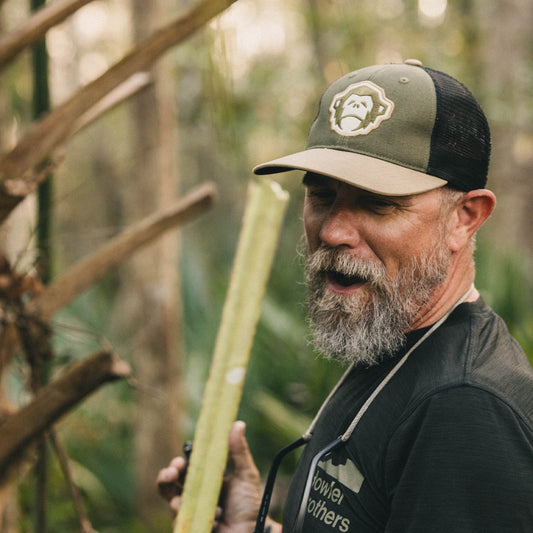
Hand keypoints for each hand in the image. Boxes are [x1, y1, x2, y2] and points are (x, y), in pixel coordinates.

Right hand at [157, 420, 279, 531]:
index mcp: (204, 480)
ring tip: (193, 501)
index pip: (185, 468)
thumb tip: (237, 423)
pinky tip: (215, 518)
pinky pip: (183, 521)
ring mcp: (191, 512)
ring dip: (178, 499)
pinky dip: (199, 517)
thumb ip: (239, 451)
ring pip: (171, 502)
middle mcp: (194, 495)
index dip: (177, 464)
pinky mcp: (190, 527)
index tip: (179, 461)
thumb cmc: (249, 504)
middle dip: (165, 477)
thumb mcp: (246, 474)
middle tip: (171, 473)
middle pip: (168, 484)